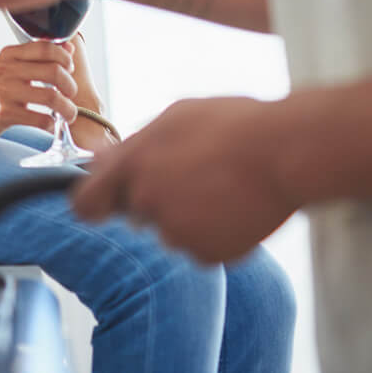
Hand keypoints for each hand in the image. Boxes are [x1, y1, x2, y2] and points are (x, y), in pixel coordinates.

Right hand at [0, 41, 83, 143]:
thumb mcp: (12, 66)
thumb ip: (39, 56)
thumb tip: (69, 49)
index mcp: (9, 54)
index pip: (45, 47)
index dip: (64, 58)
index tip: (69, 69)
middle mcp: (5, 69)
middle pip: (53, 72)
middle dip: (70, 85)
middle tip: (70, 94)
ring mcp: (3, 92)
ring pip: (51, 97)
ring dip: (67, 108)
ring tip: (68, 113)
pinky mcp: (4, 114)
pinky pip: (40, 119)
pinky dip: (52, 124)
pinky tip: (51, 124)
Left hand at [71, 96, 299, 264]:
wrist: (286, 152)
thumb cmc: (233, 125)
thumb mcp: (176, 117)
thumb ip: (135, 145)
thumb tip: (103, 161)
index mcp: (133, 164)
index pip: (85, 202)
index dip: (93, 204)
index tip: (102, 206)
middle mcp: (146, 201)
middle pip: (136, 213)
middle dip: (156, 200)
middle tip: (194, 178)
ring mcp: (176, 231)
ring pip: (171, 231)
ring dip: (188, 217)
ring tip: (222, 187)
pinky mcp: (206, 254)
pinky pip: (200, 248)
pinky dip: (214, 234)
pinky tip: (235, 208)